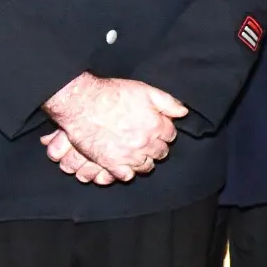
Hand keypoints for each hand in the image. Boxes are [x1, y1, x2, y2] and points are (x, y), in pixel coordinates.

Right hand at [43, 73, 186, 181]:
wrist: (83, 103)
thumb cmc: (113, 94)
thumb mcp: (146, 91)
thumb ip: (168, 103)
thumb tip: (183, 112)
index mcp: (156, 125)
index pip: (170, 135)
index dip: (165, 131)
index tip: (159, 130)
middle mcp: (146, 143)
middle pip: (160, 152)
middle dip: (157, 146)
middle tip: (148, 142)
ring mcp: (129, 155)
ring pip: (146, 166)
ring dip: (145, 160)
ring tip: (138, 153)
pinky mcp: (111, 163)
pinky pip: (126, 176)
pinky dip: (127, 172)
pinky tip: (125, 164)